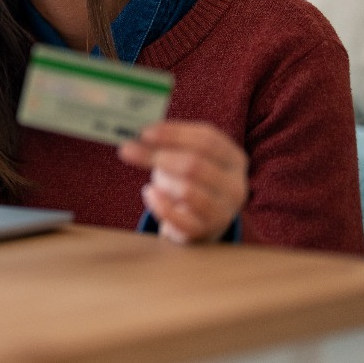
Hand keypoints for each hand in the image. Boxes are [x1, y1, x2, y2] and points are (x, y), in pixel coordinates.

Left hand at [117, 121, 247, 243]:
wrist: (202, 222)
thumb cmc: (192, 181)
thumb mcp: (189, 157)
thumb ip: (171, 142)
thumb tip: (139, 131)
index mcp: (234, 159)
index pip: (207, 139)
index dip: (173, 133)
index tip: (143, 132)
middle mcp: (235, 185)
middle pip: (194, 164)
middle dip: (157, 155)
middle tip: (128, 149)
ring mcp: (224, 211)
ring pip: (188, 190)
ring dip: (162, 182)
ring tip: (150, 180)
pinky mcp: (206, 231)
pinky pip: (178, 217)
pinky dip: (159, 204)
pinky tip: (149, 193)